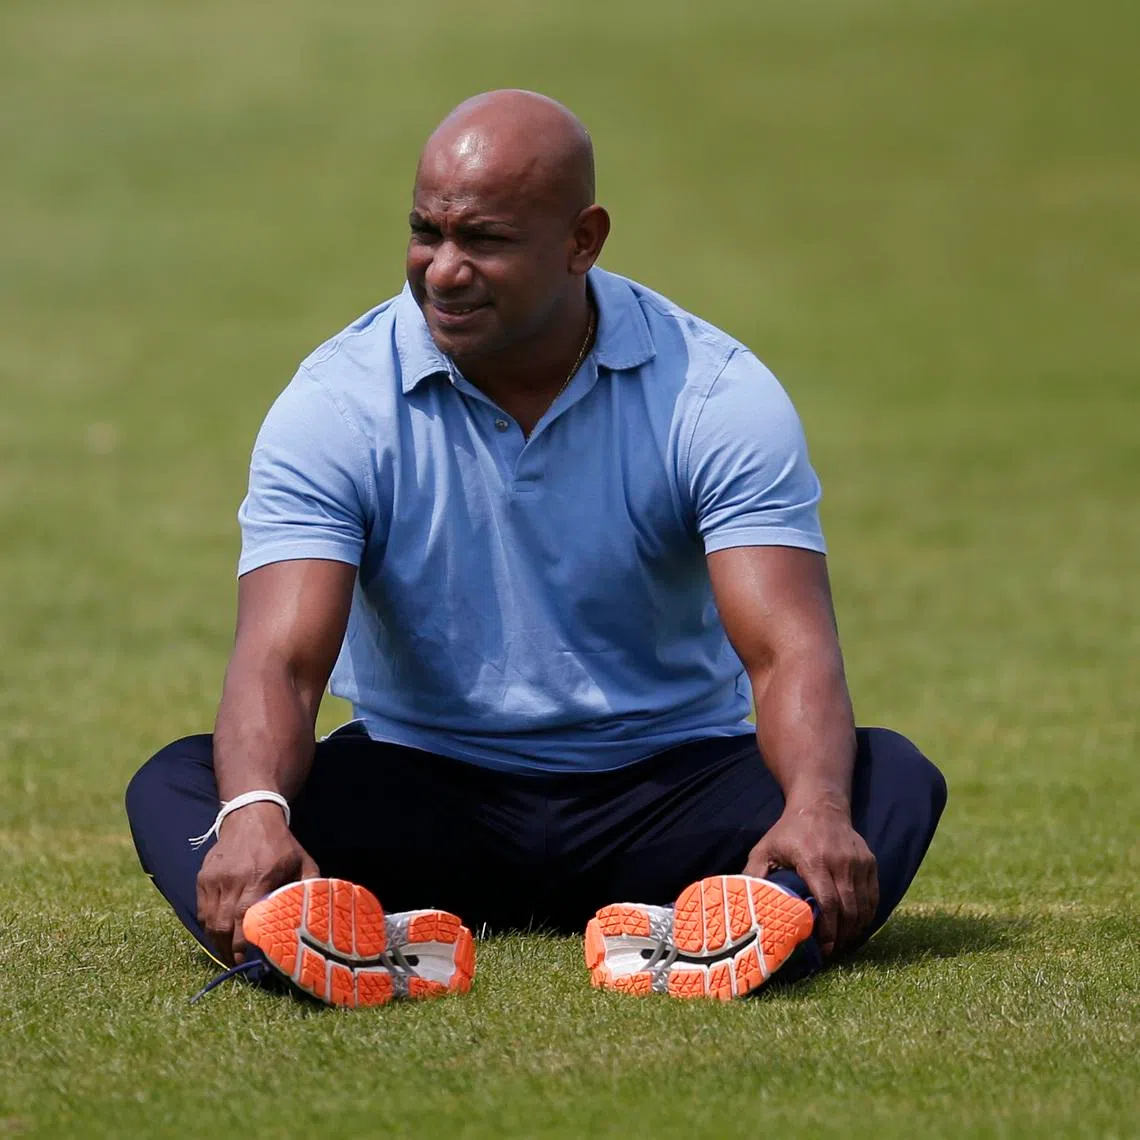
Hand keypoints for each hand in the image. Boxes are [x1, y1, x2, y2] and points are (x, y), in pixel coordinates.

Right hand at [196, 802, 319, 964]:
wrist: (251, 814)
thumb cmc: (281, 843)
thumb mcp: (303, 861)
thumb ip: (309, 887)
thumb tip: (318, 915)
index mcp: (260, 877)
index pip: (245, 917)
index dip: (242, 943)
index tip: (247, 960)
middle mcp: (234, 878)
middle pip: (223, 925)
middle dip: (227, 950)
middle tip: (236, 965)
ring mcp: (215, 878)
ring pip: (209, 920)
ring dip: (216, 942)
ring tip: (227, 955)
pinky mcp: (203, 876)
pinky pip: (201, 909)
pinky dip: (208, 925)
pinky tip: (218, 934)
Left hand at [743, 802, 877, 956]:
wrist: (819, 805)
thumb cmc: (788, 831)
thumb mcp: (765, 849)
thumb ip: (753, 874)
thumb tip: (742, 902)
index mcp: (813, 860)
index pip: (828, 902)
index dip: (828, 930)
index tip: (823, 948)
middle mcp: (840, 861)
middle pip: (848, 909)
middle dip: (841, 936)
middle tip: (832, 951)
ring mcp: (858, 862)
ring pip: (864, 906)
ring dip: (855, 929)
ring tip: (842, 942)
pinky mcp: (869, 862)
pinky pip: (873, 895)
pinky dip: (867, 914)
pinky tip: (855, 925)